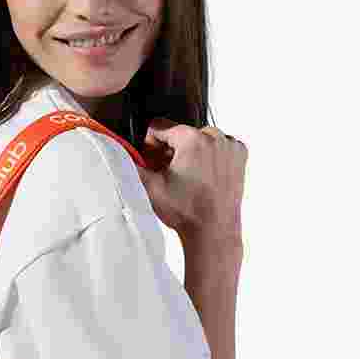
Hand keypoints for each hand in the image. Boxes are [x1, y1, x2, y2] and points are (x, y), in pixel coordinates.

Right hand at [139, 117, 246, 241]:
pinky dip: (210, 156)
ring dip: (191, 152)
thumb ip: (132, 164)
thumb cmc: (187, 213)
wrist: (213, 231)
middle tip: (167, 172)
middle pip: (181, 133)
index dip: (150, 142)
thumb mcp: (150, 187)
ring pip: (200, 139)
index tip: (150, 156)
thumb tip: (120, 152)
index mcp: (192, 139)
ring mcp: (229, 146)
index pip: (160, 126)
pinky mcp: (239, 156)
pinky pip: (218, 147)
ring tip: (186, 176)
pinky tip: (202, 175)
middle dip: (171, 149)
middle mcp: (214, 137)